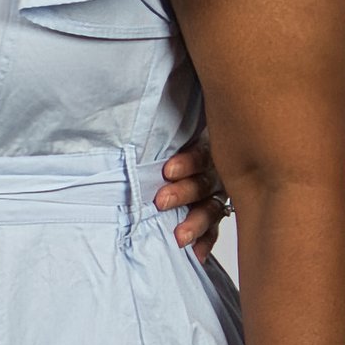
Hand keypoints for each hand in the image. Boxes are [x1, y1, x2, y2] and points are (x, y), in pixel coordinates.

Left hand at [155, 136, 231, 261]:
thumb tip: (127, 90)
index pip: (203, 153)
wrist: (174, 155)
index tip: (168, 170)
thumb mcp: (164, 124)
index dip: (188, 162)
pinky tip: (197, 255)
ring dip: (195, 223)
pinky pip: (215, 229)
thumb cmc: (161, 138)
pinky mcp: (213, 212)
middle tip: (161, 201)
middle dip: (184, 193)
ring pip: (212, 207)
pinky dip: (205, 241)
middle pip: (206, 182)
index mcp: (206, 145)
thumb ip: (156, 124)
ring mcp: (217, 192)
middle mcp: (215, 169)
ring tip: (178, 237)